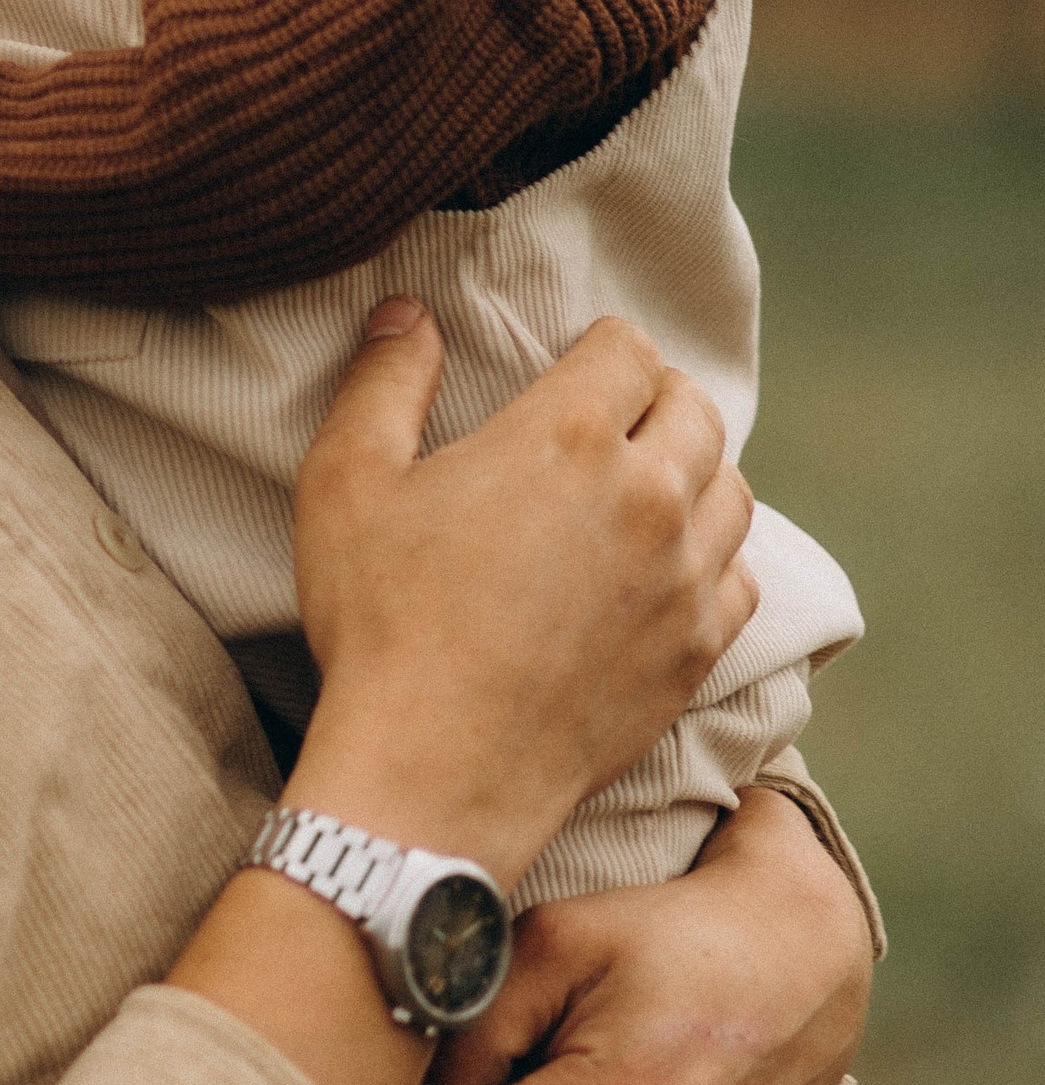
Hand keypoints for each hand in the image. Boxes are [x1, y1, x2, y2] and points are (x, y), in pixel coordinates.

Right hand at [287, 303, 758, 885]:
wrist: (435, 770)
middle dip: (656, 400)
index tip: (577, 364)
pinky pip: (740, 579)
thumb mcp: (345, 483)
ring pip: (732, 490)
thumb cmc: (382, 622)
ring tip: (648, 488)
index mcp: (567, 436)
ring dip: (695, 475)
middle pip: (696, 409)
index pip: (628, 349)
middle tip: (615, 419)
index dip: (600, 346)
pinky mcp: (697, 650)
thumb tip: (408, 314)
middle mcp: (648, 496)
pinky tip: (668, 572)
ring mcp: (684, 578)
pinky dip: (714, 562)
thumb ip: (384, 382)